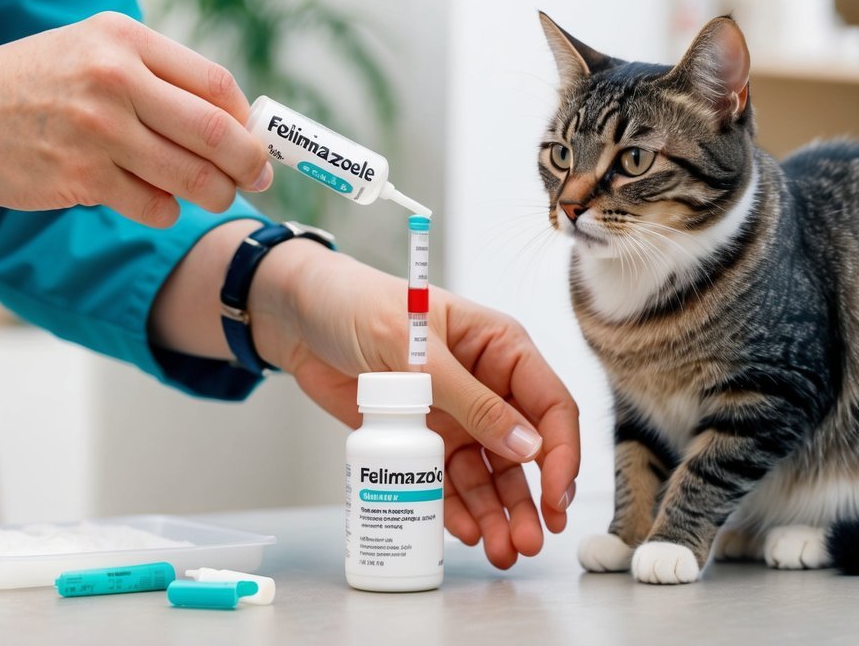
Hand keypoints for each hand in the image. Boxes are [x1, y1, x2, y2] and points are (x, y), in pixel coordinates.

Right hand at [0, 12, 272, 225]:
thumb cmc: (23, 86)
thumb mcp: (87, 51)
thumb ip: (153, 77)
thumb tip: (230, 121)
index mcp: (123, 39)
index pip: (216, 84)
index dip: (246, 120)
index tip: (255, 140)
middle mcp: (114, 78)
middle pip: (216, 132)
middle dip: (248, 164)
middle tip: (257, 179)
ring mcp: (96, 131)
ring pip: (191, 177)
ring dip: (212, 194)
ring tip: (210, 195)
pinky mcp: (78, 178)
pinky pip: (153, 206)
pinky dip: (163, 211)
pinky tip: (150, 201)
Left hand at [250, 243, 580, 568]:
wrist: (297, 318)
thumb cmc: (356, 306)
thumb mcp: (415, 349)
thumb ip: (470, 399)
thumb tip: (527, 446)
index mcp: (498, 347)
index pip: (550, 403)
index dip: (561, 452)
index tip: (557, 496)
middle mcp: (485, 385)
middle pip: (523, 451)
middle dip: (529, 499)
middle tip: (529, 541)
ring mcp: (455, 416)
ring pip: (488, 474)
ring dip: (497, 514)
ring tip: (500, 551)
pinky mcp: (421, 439)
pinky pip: (446, 481)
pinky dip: (457, 509)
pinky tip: (464, 532)